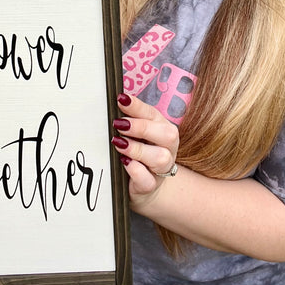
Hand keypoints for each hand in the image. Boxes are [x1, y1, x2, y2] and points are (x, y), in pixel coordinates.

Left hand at [112, 93, 178, 208]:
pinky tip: (125, 162)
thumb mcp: (137, 134)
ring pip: (160, 157)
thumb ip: (131, 119)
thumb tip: (117, 102)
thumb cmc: (140, 153)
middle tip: (119, 124)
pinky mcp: (151, 185)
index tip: (121, 99)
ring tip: (119, 143)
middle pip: (166, 134)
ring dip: (137, 148)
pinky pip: (147, 179)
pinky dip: (136, 170)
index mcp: (164, 129)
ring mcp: (162, 168)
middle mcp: (168, 148)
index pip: (153, 114)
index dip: (137, 106)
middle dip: (141, 127)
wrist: (145, 185)